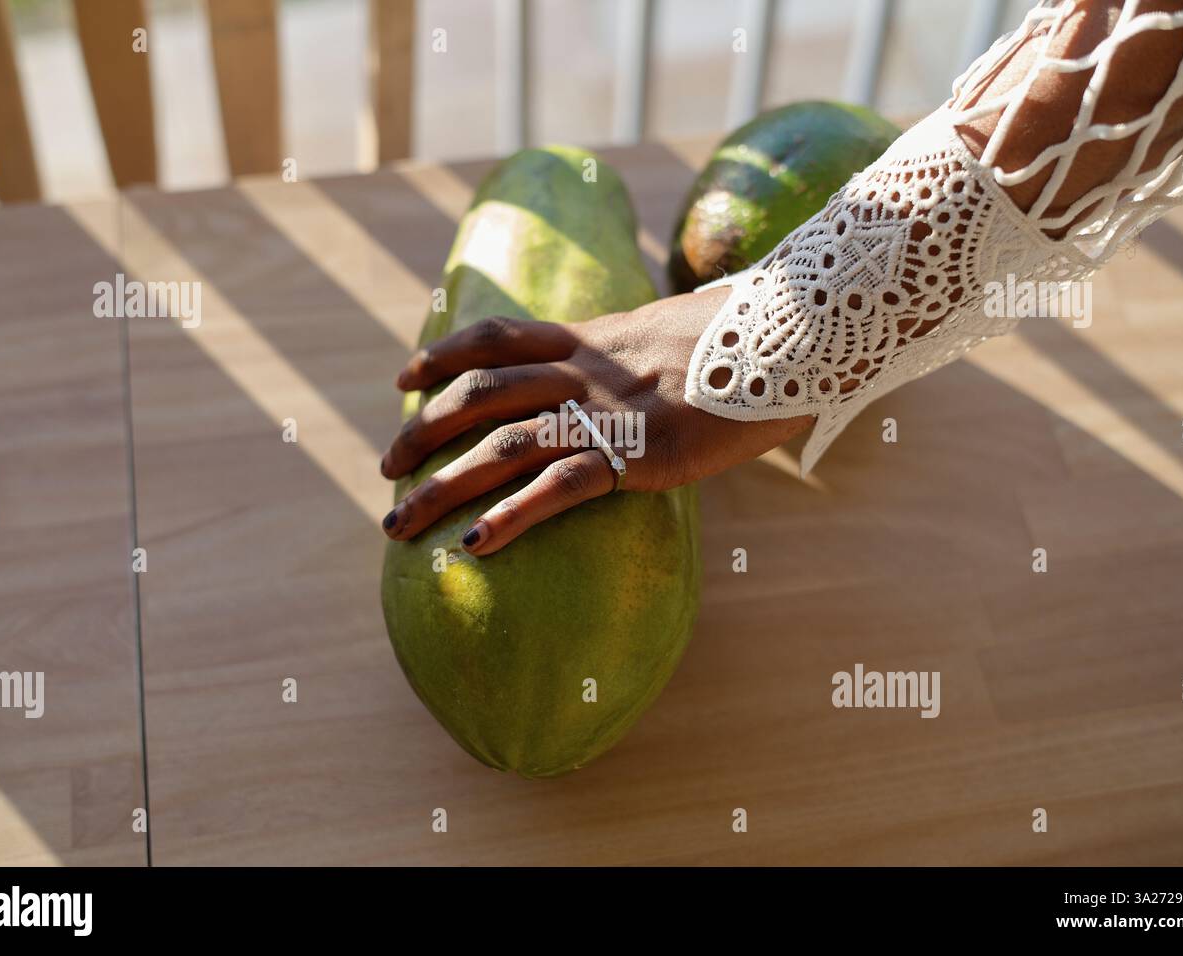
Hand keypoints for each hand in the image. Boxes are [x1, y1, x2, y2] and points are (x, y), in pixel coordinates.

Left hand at [379, 287, 815, 554]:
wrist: (796, 339)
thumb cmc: (746, 345)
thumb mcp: (673, 336)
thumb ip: (633, 354)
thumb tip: (627, 371)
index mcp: (591, 338)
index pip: (496, 337)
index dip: (442, 355)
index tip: (404, 380)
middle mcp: (586, 371)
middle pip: (478, 394)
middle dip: (422, 433)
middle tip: (386, 468)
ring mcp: (609, 412)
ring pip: (501, 444)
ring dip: (441, 486)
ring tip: (401, 524)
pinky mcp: (639, 454)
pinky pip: (559, 487)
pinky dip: (511, 516)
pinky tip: (476, 544)